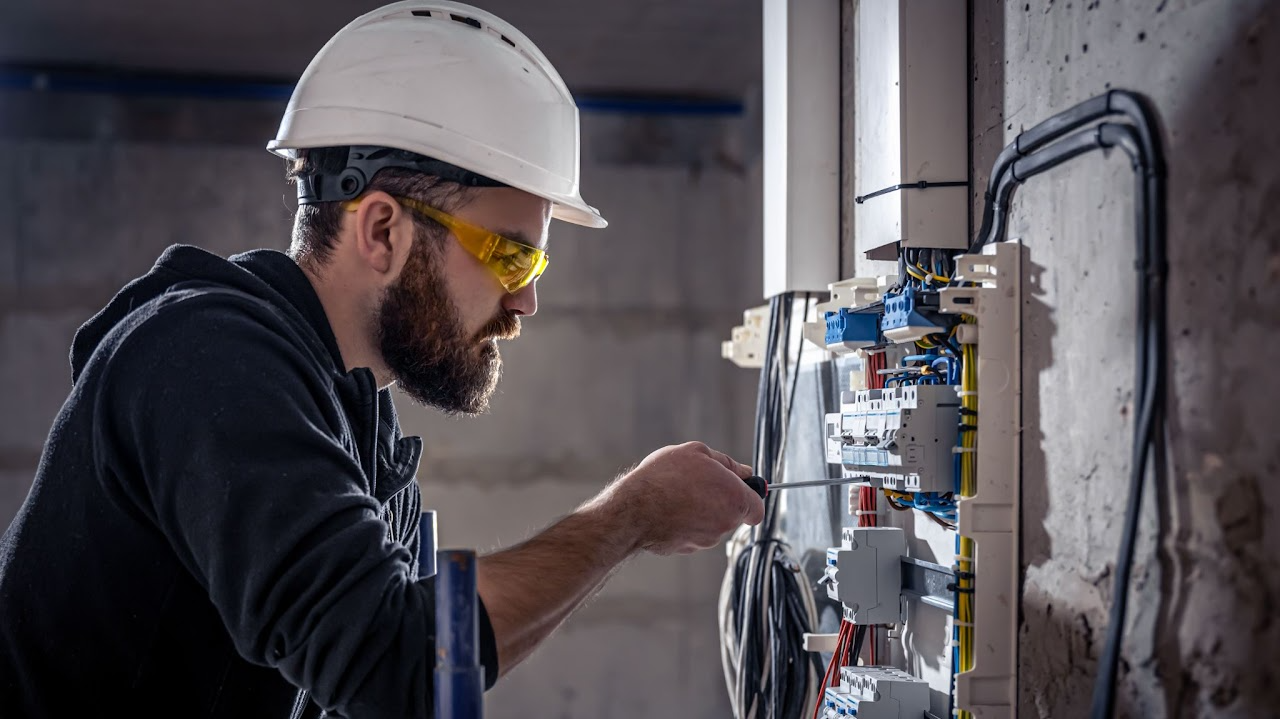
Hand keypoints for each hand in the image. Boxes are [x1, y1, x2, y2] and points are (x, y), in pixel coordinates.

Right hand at [593, 441, 764, 555]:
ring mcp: (706, 540)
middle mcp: (725, 524)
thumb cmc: (665, 477)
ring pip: (711, 524)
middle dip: (720, 500)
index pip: (758, 508)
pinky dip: (685, 524)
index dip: (749, 498)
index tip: (737, 490)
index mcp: (736, 499)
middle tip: (697, 484)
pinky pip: (692, 534)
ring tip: (678, 495)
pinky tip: (668, 510)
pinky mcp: (687, 549)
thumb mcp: (697, 453)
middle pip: (732, 515)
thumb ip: (727, 463)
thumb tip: (744, 472)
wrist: (634, 509)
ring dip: (700, 511)